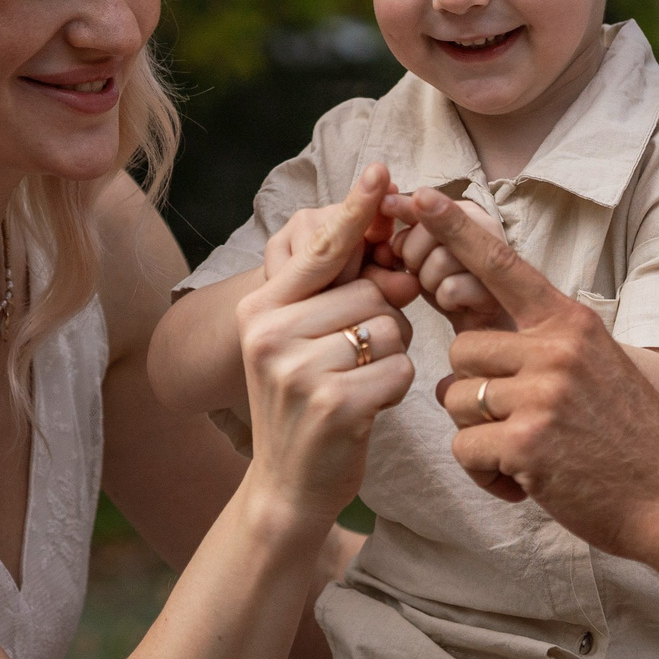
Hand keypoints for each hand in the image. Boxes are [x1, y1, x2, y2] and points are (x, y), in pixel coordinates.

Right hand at [233, 166, 418, 532]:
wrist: (286, 488)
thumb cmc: (307, 405)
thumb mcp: (300, 343)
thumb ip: (330, 295)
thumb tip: (385, 248)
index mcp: (260, 309)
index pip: (319, 249)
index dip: (355, 210)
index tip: (380, 171)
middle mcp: (269, 332)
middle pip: (371, 293)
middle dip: (383, 323)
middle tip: (354, 360)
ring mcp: (296, 369)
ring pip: (389, 328)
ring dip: (391, 356)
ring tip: (357, 383)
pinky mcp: (331, 404)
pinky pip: (398, 369)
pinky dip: (395, 388)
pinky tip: (365, 408)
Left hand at [381, 191, 513, 332]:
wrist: (478, 320)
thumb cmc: (447, 279)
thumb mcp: (425, 246)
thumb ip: (410, 220)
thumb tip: (384, 198)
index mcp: (469, 212)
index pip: (427, 204)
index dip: (404, 213)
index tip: (388, 220)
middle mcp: (487, 227)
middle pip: (431, 233)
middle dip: (415, 257)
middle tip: (423, 269)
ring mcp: (495, 259)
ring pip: (440, 261)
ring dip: (430, 280)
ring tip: (442, 285)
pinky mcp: (495, 290)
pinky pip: (451, 289)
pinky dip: (444, 299)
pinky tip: (456, 301)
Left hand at [405, 187, 658, 555]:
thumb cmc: (630, 438)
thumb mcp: (597, 366)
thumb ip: (545, 344)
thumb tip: (477, 338)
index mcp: (571, 322)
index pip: (503, 265)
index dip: (455, 231)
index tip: (417, 195)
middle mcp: (556, 348)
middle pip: (460, 350)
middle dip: (474, 390)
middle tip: (520, 423)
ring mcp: (542, 393)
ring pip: (455, 401)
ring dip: (479, 434)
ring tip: (529, 454)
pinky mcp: (527, 441)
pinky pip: (463, 449)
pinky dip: (485, 474)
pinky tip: (526, 482)